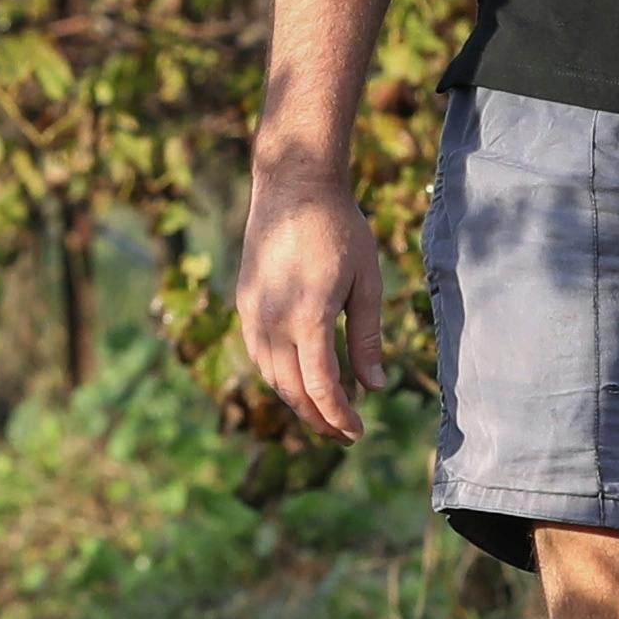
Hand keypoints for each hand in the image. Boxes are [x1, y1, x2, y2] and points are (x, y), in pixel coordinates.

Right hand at [234, 168, 385, 439]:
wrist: (293, 184)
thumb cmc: (340, 229)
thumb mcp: (367, 283)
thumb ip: (366, 337)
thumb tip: (373, 387)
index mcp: (308, 317)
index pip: (321, 387)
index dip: (340, 417)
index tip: (358, 432)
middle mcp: (273, 320)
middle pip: (292, 390)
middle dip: (319, 419)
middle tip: (344, 434)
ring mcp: (253, 312)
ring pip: (271, 376)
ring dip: (297, 401)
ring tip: (324, 412)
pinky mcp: (245, 302)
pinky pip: (259, 354)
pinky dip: (279, 376)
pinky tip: (299, 378)